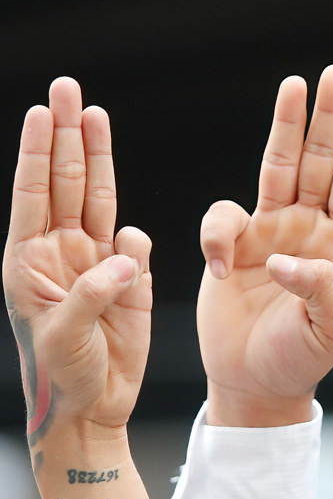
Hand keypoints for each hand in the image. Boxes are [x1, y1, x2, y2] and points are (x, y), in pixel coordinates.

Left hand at [2, 77, 151, 450]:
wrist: (96, 408)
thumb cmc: (63, 376)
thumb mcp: (64, 336)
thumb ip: (93, 291)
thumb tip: (128, 252)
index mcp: (28, 262)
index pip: (34, 194)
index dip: (39, 151)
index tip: (43, 111)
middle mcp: (59, 253)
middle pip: (65, 180)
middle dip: (66, 134)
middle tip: (67, 89)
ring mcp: (96, 262)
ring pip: (98, 197)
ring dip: (96, 156)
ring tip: (94, 113)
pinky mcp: (131, 279)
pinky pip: (137, 244)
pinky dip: (136, 244)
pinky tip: (128, 264)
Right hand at [197, 65, 332, 425]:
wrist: (256, 382)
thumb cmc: (301, 358)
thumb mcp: (328, 330)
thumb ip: (321, 291)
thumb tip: (287, 259)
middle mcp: (310, 230)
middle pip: (320, 161)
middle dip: (327, 118)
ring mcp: (271, 234)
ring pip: (278, 167)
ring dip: (287, 126)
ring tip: (293, 85)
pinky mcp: (233, 247)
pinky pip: (223, 217)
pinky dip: (217, 231)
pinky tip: (222, 265)